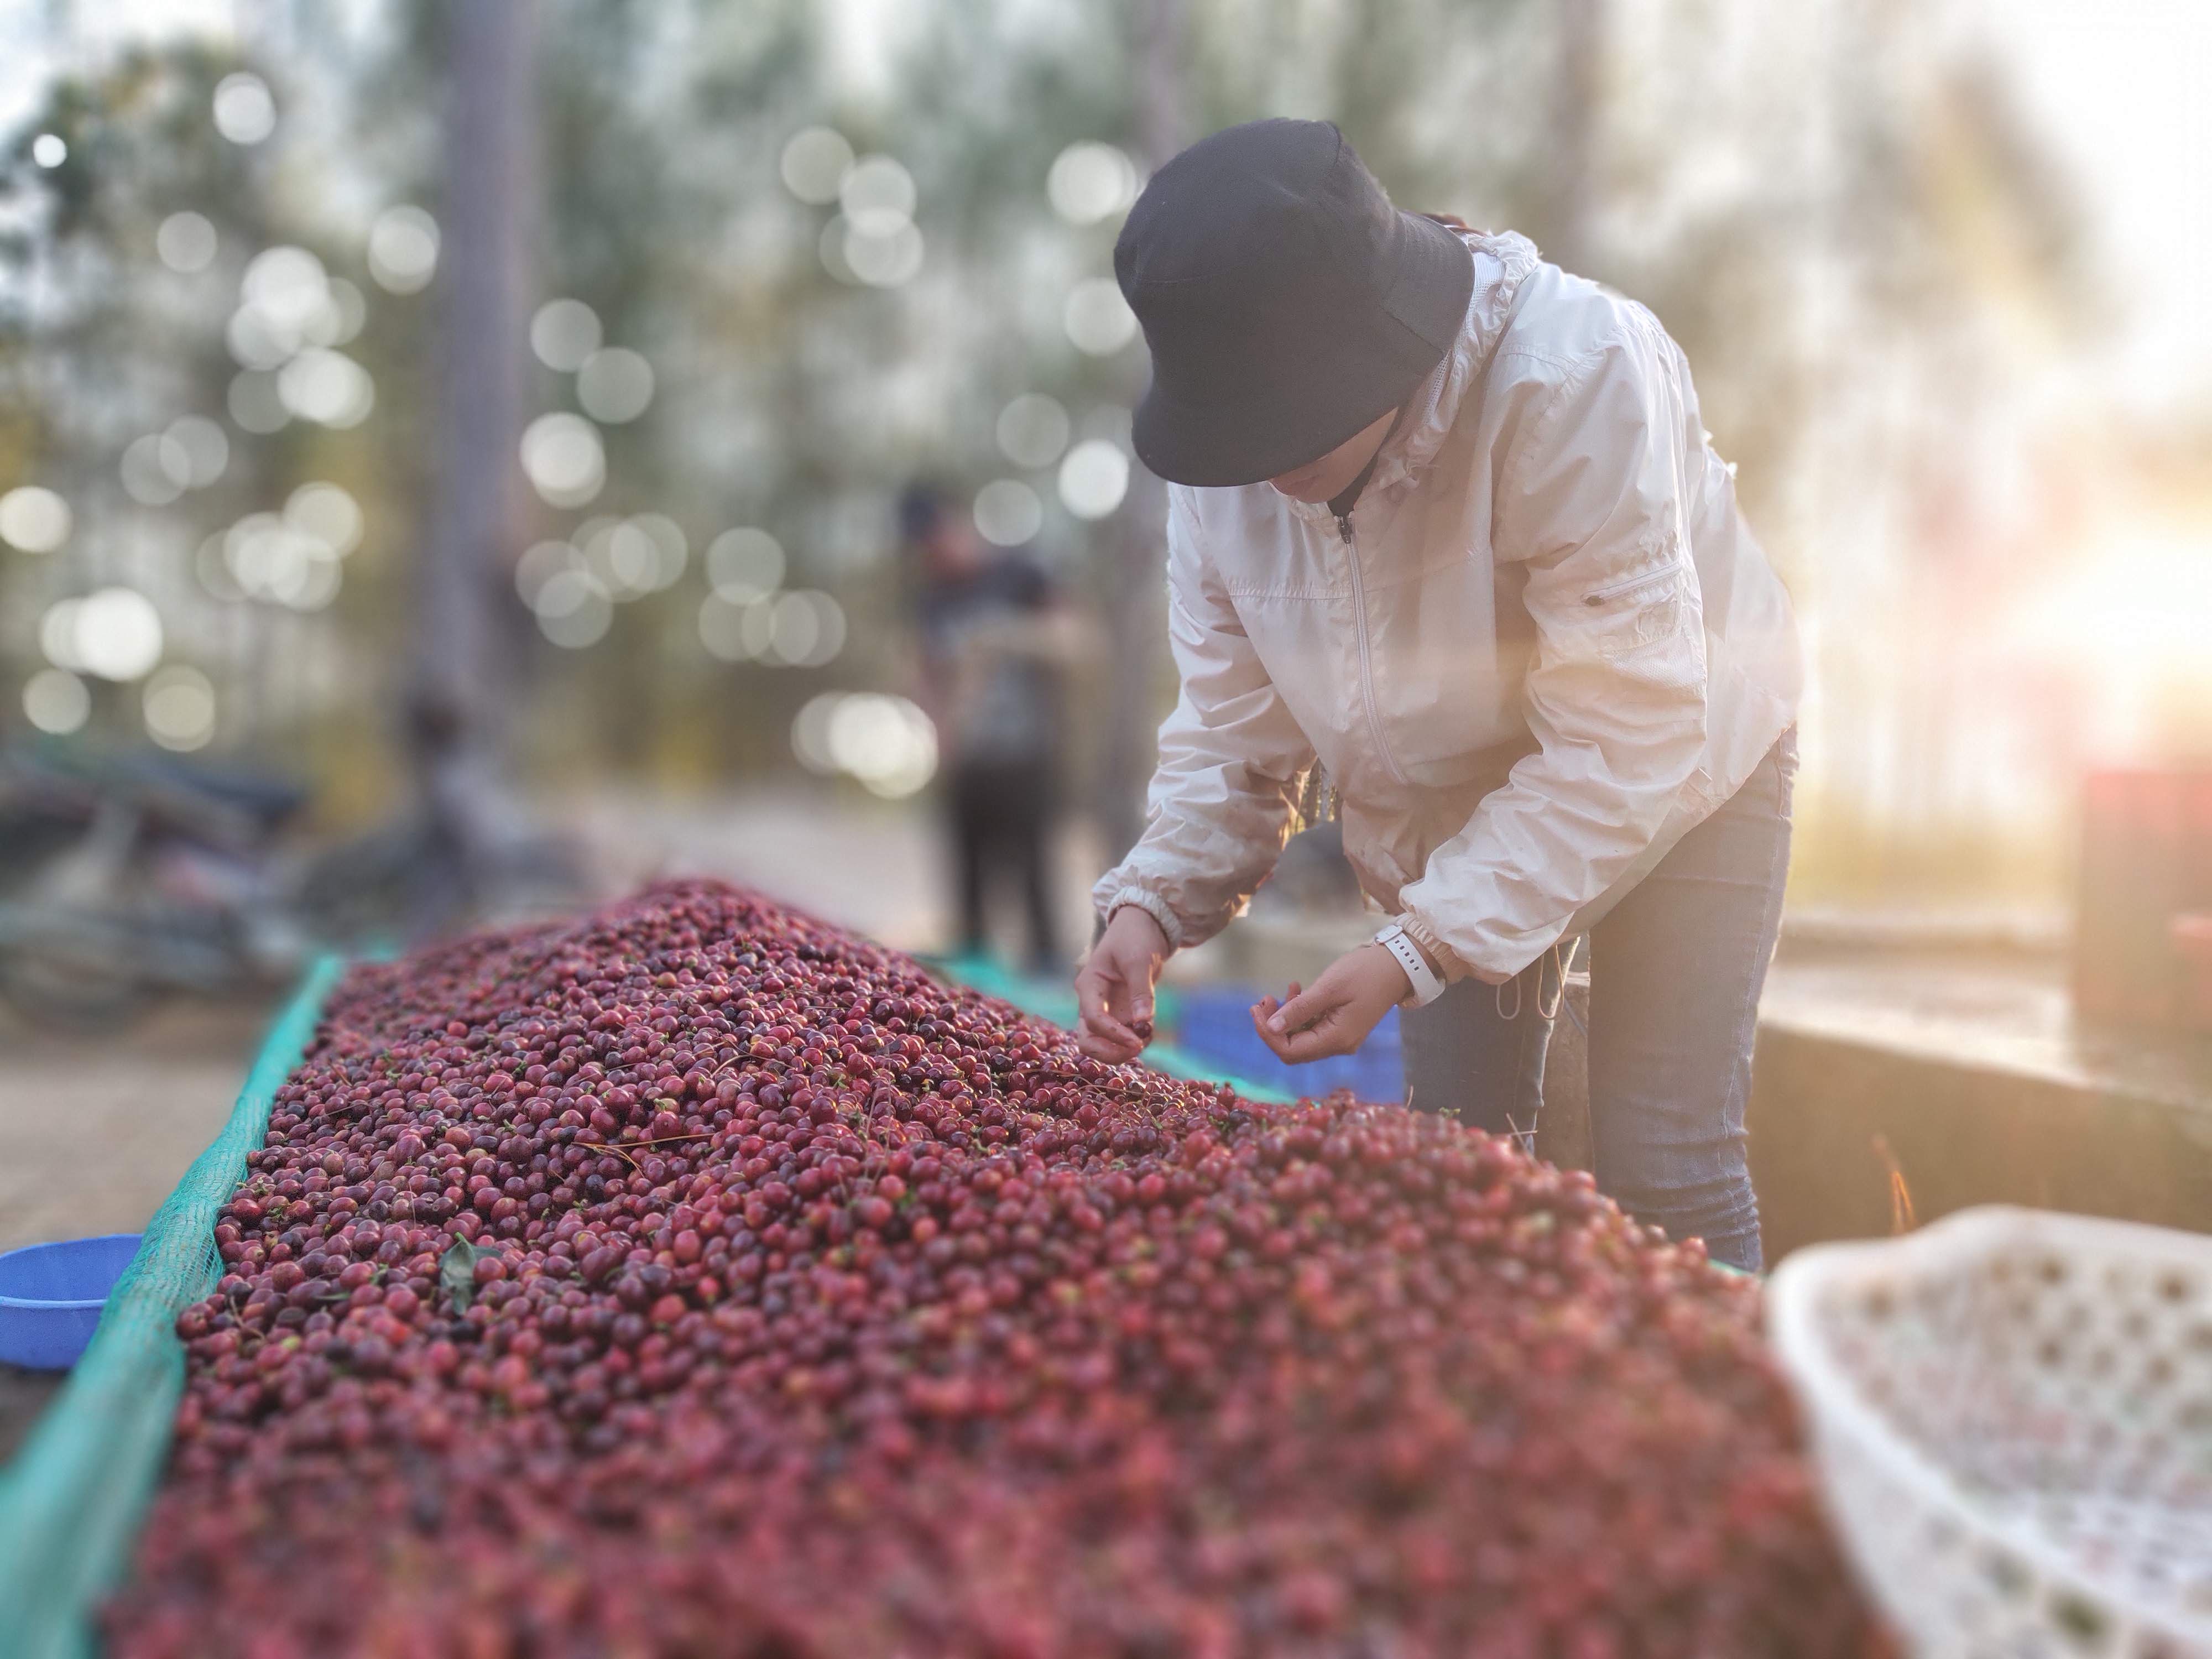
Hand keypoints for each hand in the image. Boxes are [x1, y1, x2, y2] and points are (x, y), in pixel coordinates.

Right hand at [1074, 906, 1169, 1061]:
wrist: (1145, 926)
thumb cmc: (1135, 936)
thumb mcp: (1139, 960)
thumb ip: (1141, 992)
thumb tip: (1143, 1023)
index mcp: (1089, 985)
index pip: (1092, 1018)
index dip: (1112, 1034)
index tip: (1137, 1041)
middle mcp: (1092, 1002)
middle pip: (1088, 1040)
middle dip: (1108, 1052)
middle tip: (1136, 1050)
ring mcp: (1105, 1010)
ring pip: (1101, 1044)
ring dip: (1121, 1050)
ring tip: (1147, 1038)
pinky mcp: (1120, 1014)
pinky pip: (1122, 1037)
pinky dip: (1134, 1041)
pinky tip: (1149, 1032)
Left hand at [1252, 944, 1408, 1063]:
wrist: (1397, 966)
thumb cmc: (1365, 973)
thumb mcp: (1329, 988)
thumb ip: (1300, 1009)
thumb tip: (1272, 1028)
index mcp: (1336, 1040)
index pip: (1290, 1052)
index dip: (1268, 1034)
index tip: (1257, 1009)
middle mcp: (1338, 1045)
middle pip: (1293, 1048)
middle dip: (1274, 1025)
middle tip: (1264, 999)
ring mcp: (1341, 1037)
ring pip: (1301, 1037)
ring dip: (1286, 1017)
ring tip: (1281, 991)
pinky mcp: (1342, 1026)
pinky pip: (1312, 1027)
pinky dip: (1300, 1012)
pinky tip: (1297, 991)